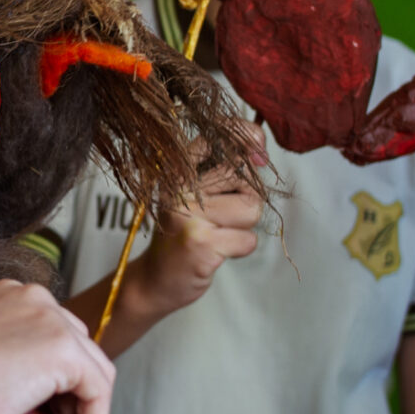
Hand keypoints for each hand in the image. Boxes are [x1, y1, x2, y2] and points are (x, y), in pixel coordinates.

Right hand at [0, 265, 114, 413]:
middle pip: (78, 351)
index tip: (43, 410)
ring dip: (86, 412)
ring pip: (94, 372)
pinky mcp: (65, 352)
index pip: (52, 335)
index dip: (52, 377)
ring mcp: (53, 322)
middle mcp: (36, 298)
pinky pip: (98, 392)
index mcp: (12, 294)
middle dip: (73, 393)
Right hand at [133, 129, 266, 315]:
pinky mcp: (201, 243)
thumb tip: (259, 155)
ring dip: (243, 227)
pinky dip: (240, 249)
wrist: (155, 280)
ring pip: (251, 208)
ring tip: (217, 234)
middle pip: (244, 175)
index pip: (217, 133)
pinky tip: (216, 252)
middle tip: (220, 216)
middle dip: (246, 198)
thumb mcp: (195, 194)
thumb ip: (225, 170)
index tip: (258, 154)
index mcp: (177, 169)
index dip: (247, 136)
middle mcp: (179, 187)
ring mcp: (189, 215)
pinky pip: (248, 240)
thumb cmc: (184, 233)